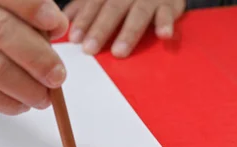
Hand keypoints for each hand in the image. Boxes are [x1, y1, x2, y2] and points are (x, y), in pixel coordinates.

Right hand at [0, 0, 68, 114]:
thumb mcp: (11, 11)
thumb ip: (34, 16)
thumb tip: (57, 27)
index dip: (33, 8)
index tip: (56, 25)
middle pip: (0, 31)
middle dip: (37, 58)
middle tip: (57, 76)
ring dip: (25, 87)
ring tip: (43, 97)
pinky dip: (7, 102)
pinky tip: (21, 104)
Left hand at [64, 0, 184, 56]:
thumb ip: (86, 6)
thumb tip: (65, 19)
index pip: (94, 3)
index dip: (84, 20)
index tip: (75, 38)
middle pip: (113, 8)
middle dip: (100, 29)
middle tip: (89, 49)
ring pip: (139, 12)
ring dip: (128, 33)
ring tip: (118, 52)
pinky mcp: (171, 3)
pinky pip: (168, 12)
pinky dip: (166, 23)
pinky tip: (163, 35)